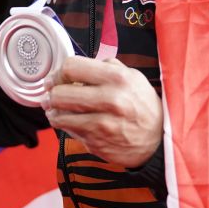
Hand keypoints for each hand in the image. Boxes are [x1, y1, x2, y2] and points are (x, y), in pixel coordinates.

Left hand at [42, 56, 162, 167]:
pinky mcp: (96, 141)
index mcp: (117, 78)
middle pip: (60, 92)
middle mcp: (109, 99)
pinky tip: (65, 120)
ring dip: (52, 110)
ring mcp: (102, 123)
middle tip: (50, 93)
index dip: (58, 72)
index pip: (72, 67)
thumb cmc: (142, 105)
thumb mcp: (132, 77)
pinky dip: (62, 124)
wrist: (158, 139)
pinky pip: (68, 130)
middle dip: (51, 93)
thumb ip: (107, 67)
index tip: (56, 78)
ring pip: (59, 114)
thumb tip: (81, 66)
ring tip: (54, 108)